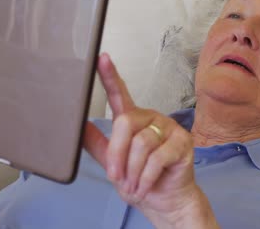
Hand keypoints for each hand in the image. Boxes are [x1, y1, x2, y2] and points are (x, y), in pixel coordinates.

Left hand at [84, 53, 216, 227]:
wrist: (164, 201)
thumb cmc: (140, 180)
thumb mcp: (113, 163)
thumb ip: (96, 143)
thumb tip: (76, 125)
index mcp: (132, 119)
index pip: (119, 93)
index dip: (109, 75)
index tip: (100, 58)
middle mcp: (150, 118)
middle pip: (125, 123)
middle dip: (117, 154)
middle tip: (117, 176)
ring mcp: (168, 128)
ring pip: (141, 143)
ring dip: (133, 171)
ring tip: (133, 185)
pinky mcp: (182, 141)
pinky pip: (157, 158)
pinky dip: (146, 177)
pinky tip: (144, 186)